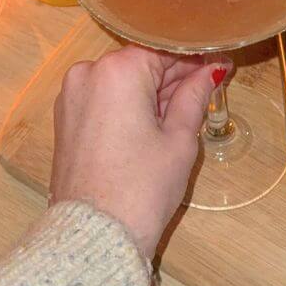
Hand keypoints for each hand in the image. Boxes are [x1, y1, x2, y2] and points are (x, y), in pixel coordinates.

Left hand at [50, 45, 230, 257]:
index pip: (165, 50)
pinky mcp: (66, 119)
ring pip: (122, 81)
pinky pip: (104, 98)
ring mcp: (72, 96)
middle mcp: (88, 73)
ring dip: (152, 92)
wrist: (94, 236)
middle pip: (141, 63)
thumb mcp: (179, 139)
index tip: (220, 66)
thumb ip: (195, 96)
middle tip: (208, 90)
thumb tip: (211, 72)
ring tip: (184, 113)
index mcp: (118, 70)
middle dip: (173, 76)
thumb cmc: (142, 187)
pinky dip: (129, 105)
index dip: (195, 59)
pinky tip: (154, 125)